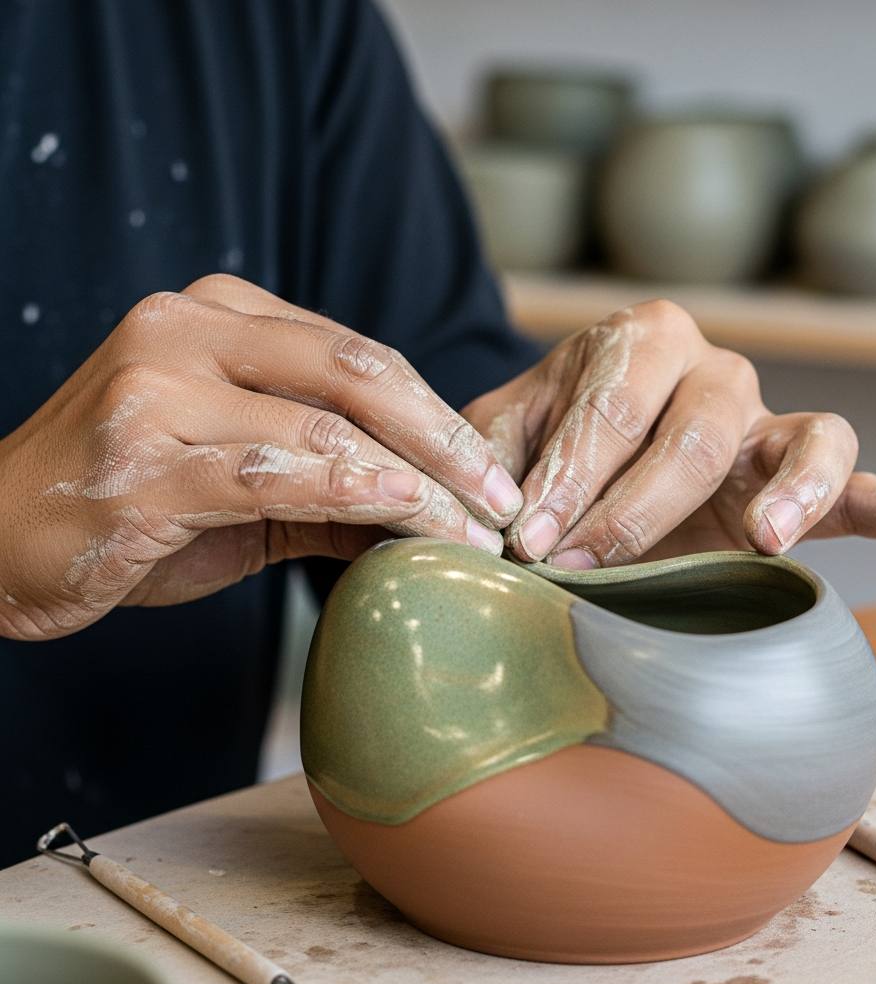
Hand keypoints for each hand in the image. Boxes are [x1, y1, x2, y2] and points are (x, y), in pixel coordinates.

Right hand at [0, 275, 522, 639]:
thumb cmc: (127, 505)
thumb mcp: (242, 481)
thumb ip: (332, 482)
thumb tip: (436, 512)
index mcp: (213, 315)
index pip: (356, 353)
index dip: (436, 412)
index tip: (490, 471)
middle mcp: (182, 329)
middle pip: (354, 370)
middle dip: (444, 438)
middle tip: (501, 497)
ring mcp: (155, 388)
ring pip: (323, 425)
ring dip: (415, 484)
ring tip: (471, 531)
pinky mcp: (140, 461)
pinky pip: (275, 472)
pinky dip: (354, 496)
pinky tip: (407, 519)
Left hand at [463, 300, 875, 566]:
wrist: (584, 454)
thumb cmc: (542, 444)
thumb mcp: (504, 437)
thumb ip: (490, 461)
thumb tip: (481, 523)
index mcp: (636, 341)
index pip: (610, 408)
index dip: (566, 477)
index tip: (527, 539)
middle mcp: (709, 368)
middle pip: (694, 432)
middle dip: (632, 507)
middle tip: (576, 565)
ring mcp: (762, 419)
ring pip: (800, 436)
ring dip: (782, 494)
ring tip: (764, 539)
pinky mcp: (796, 474)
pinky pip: (859, 478)